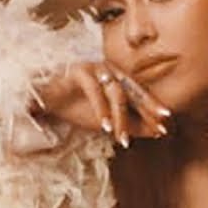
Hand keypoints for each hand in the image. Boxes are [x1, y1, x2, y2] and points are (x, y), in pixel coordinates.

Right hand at [33, 61, 171, 147]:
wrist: (40, 100)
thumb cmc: (73, 107)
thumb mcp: (106, 121)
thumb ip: (130, 125)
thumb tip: (158, 132)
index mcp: (117, 78)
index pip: (139, 93)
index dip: (153, 107)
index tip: (167, 124)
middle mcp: (109, 69)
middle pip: (133, 90)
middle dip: (147, 109)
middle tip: (159, 124)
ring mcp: (94, 67)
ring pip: (116, 93)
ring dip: (120, 118)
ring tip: (122, 140)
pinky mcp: (78, 70)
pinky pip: (94, 90)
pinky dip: (100, 110)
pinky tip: (104, 127)